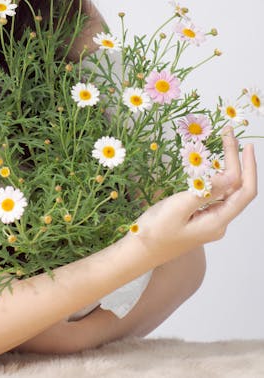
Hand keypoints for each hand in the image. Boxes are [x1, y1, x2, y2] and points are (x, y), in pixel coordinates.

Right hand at [131, 127, 256, 266]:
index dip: (247, 166)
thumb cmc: (155, 232)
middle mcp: (218, 222)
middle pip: (238, 189)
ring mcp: (210, 220)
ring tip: (225, 144)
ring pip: (228, 191)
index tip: (242, 142)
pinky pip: (216, 195)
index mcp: (217, 222)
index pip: (243, 191)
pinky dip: (218, 177)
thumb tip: (231, 176)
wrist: (139, 252)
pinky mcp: (200, 217)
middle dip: (237, 160)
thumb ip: (205, 192)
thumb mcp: (178, 208)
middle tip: (229, 134)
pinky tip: (214, 166)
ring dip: (229, 167)